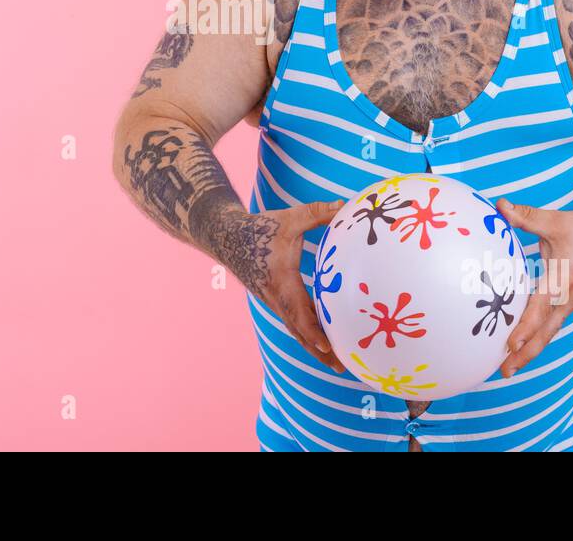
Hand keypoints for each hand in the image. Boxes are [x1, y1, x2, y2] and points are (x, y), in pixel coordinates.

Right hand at [241, 200, 347, 373]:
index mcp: (281, 281)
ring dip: (313, 347)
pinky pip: (291, 321)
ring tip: (335, 363)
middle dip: (319, 351)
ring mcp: (272, 300)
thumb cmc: (260, 228)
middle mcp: (275, 297)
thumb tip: (345, 205)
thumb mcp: (289, 219)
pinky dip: (306, 334)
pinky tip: (322, 340)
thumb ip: (317, 213)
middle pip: (298, 331)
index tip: (329, 346)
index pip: (298, 312)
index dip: (313, 331)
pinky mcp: (273, 299)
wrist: (227, 236)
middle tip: (341, 367)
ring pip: (295, 329)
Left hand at [494, 199, 572, 378]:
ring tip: (508, 368)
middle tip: (504, 372)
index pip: (540, 308)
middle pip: (545, 333)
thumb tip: (499, 206)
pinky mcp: (572, 304)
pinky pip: (553, 326)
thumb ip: (526, 217)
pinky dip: (538, 338)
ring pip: (549, 332)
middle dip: (525, 354)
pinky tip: (524, 347)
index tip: (510, 344)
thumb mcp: (556, 221)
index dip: (525, 327)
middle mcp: (567, 298)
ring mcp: (571, 304)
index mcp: (561, 280)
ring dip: (530, 350)